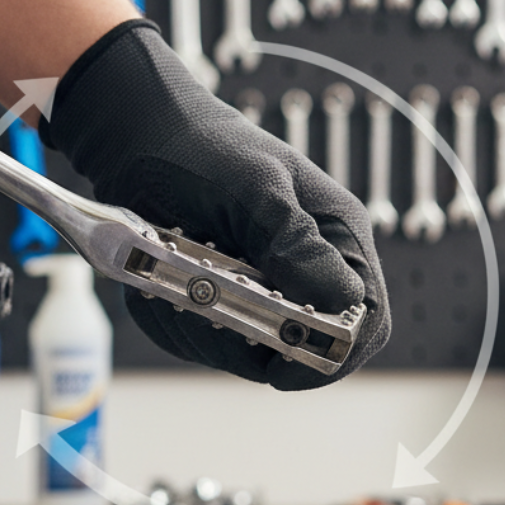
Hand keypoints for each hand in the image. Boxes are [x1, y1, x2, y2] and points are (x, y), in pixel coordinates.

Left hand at [41, 21, 389, 389]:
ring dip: (200, 329)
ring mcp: (262, 293)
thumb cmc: (202, 149)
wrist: (138, 141)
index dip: (334, 351)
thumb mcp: (250, 186)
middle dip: (248, 341)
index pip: (365, 318)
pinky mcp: (221, 305)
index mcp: (336, 238)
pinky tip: (156, 282)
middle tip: (200, 306)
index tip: (283, 362)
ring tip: (168, 278)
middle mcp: (306, 272)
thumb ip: (292, 239)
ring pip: (244, 352)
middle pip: (302, 349)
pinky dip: (174, 321)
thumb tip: (340, 298)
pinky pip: (204, 341)